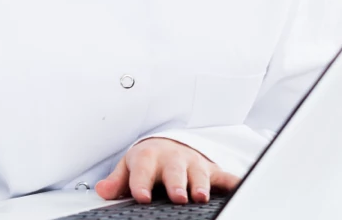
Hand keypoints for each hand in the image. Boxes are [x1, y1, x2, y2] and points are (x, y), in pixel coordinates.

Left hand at [95, 138, 239, 204]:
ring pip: (199, 175)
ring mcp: (193, 165)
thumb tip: (102, 191)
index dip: (141, 184)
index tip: (141, 196)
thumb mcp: (129, 167)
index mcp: (148, 158)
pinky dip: (233, 182)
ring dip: (200, 185)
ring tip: (200, 197)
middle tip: (177, 197)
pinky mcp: (211, 171)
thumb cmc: (148, 161)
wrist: (168, 144)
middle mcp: (173, 160)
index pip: (142, 172)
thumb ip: (118, 181)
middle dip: (176, 185)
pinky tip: (239, 187)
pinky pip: (225, 177)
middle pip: (174, 172)